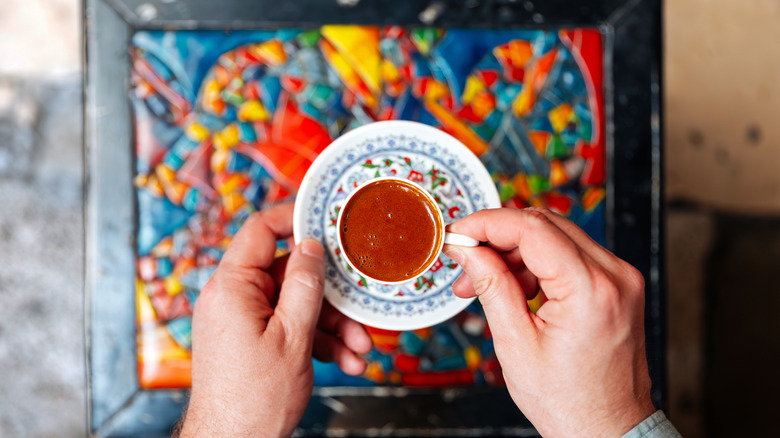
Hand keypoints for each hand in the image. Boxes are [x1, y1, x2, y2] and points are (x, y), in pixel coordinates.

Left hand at [180, 203, 372, 436]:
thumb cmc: (253, 400)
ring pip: (294, 305)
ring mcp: (241, 320)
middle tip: (359, 309)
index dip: (294, 218)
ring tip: (359, 348)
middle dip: (330, 296)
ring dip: (331, 325)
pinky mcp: (250, 340)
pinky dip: (316, 341)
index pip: (260, 230)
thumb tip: (312, 246)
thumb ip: (305, 285)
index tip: (325, 217)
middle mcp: (232, 298)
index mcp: (232, 287)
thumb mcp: (293, 336)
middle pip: (289, 275)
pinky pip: (287, 327)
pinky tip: (344, 360)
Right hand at [443, 208, 654, 437]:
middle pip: (545, 225)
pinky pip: (571, 255)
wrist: (609, 431)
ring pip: (557, 236)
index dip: (487, 224)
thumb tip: (468, 250)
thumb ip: (491, 286)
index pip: (532, 229)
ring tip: (484, 283)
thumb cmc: (568, 402)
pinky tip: (515, 288)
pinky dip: (538, 263)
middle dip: (498, 237)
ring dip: (515, 251)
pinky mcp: (618, 285)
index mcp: (591, 290)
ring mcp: (621, 278)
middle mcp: (614, 275)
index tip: (457, 233)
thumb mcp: (515, 345)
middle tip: (465, 260)